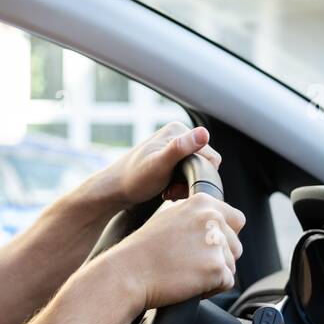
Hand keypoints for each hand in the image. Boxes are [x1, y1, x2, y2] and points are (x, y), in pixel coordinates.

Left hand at [89, 121, 222, 207]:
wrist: (114, 190)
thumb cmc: (133, 180)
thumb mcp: (159, 165)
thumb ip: (180, 149)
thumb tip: (203, 133)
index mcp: (178, 130)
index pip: (209, 156)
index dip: (198, 176)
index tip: (178, 187)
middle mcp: (177, 135)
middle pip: (203, 163)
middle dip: (190, 181)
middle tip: (171, 192)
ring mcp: (173, 146)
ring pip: (196, 170)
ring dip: (185, 185)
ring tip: (168, 192)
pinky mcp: (170, 158)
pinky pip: (186, 173)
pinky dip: (180, 185)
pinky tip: (167, 191)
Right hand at [114, 193, 245, 309]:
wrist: (127, 273)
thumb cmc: (142, 251)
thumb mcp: (171, 219)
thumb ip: (197, 218)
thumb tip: (219, 227)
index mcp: (202, 202)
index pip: (236, 220)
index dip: (223, 237)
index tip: (202, 247)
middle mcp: (212, 218)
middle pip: (235, 245)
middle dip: (218, 258)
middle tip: (188, 263)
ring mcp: (215, 243)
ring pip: (231, 265)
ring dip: (213, 274)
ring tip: (184, 273)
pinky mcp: (216, 268)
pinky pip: (226, 283)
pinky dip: (210, 289)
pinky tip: (186, 283)